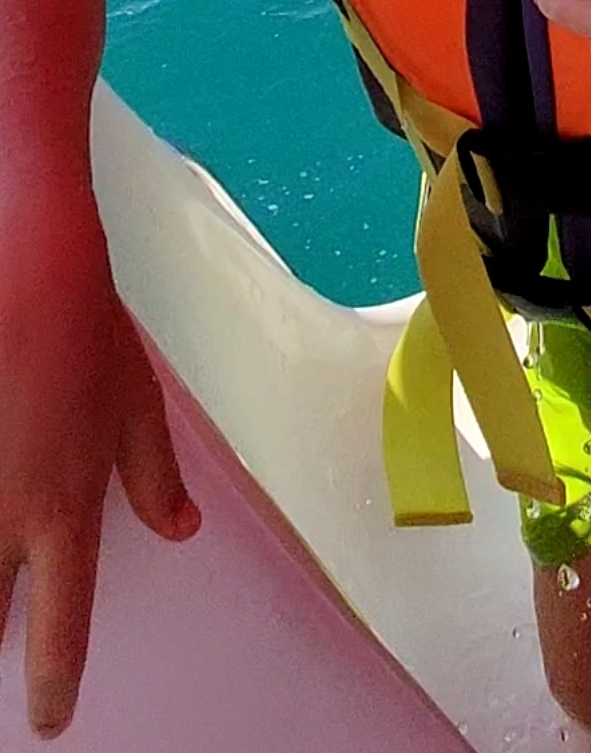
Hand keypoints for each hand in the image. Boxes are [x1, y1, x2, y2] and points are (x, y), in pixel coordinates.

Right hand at [0, 211, 198, 736]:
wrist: (30, 273)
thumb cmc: (88, 339)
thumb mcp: (139, 410)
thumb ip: (157, 480)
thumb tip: (183, 529)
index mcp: (65, 513)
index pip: (62, 627)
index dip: (55, 684)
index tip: (52, 717)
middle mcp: (5, 519)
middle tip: (4, 646)